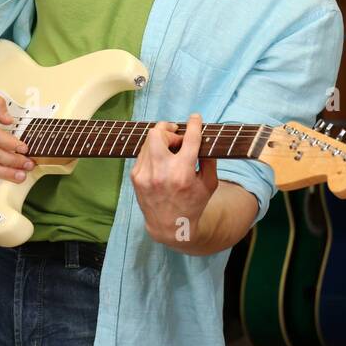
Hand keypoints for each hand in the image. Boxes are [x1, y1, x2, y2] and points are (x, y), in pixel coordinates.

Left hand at [129, 114, 218, 248]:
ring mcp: (145, 174)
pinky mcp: (136, 177)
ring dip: (162, 140)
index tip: (195, 118)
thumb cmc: (193, 205)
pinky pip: (144, 153)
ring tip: (171, 149)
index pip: (189, 139)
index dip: (194, 124)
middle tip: (177, 136)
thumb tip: (204, 138)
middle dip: (169, 129)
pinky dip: (153, 152)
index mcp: (183, 174)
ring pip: (149, 140)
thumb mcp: (209, 184)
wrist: (169, 227)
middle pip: (158, 133)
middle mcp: (162, 172)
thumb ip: (209, 160)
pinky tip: (161, 160)